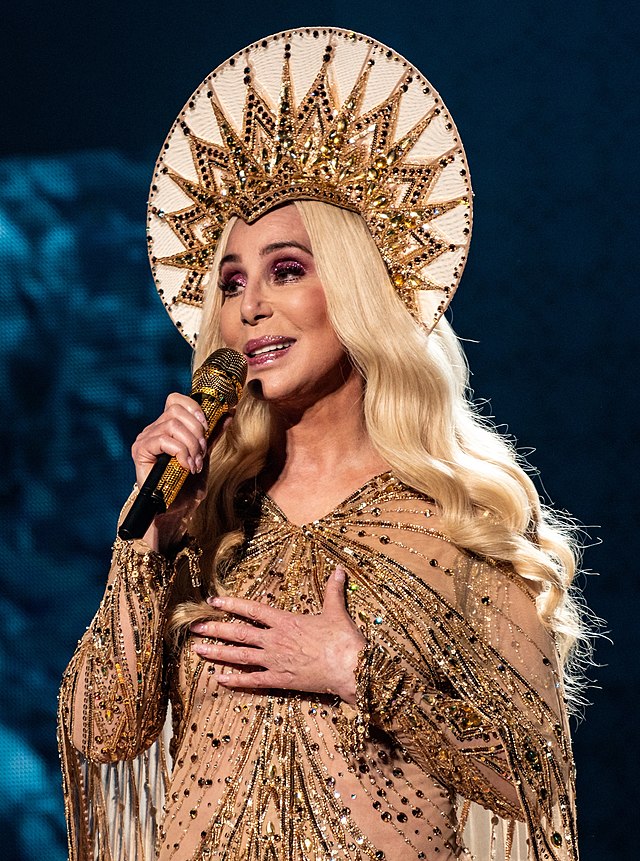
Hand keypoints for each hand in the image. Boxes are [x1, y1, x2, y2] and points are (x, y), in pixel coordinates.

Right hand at [130, 393, 230, 549]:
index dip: (193, 408)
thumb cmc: (188, 484)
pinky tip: (186, 466)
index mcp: (166, 426)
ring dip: (191, 444)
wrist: (176, 509)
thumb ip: (212, 434)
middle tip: (202, 453)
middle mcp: (153, 429)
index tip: (206, 426)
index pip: (175, 400)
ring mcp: (145, 439)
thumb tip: (228, 414)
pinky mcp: (141, 451)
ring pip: (172, 425)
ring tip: (195, 463)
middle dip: (197, 431)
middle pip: (176, 411)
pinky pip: (164, 440)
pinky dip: (181, 452)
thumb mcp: (204, 454)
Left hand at [190, 567, 364, 703]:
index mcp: (285, 621)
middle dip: (215, 629)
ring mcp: (275, 661)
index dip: (231, 604)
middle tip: (194, 628)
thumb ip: (333, 590)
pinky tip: (220, 679)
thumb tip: (339, 570)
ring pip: (240, 656)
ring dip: (217, 653)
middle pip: (239, 633)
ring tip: (198, 651)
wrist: (351, 668)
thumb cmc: (343, 640)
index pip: (252, 610)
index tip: (213, 601)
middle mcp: (275, 640)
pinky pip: (253, 681)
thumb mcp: (336, 611)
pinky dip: (235, 680)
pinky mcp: (280, 681)